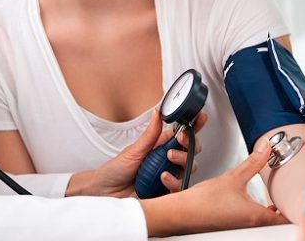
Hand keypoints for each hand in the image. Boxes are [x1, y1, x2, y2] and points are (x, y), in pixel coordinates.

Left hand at [87, 109, 207, 197]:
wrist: (105, 192)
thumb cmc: (116, 170)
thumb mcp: (133, 150)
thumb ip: (150, 134)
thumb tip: (158, 112)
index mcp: (160, 148)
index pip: (181, 135)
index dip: (193, 126)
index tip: (199, 117)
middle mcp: (167, 162)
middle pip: (191, 151)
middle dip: (190, 144)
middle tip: (180, 140)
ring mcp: (168, 177)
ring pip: (189, 168)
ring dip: (183, 160)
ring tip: (168, 157)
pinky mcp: (166, 192)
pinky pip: (179, 187)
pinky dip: (173, 181)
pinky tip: (163, 177)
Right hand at [141, 138, 288, 236]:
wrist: (182, 214)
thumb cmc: (203, 202)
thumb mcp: (233, 177)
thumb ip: (253, 162)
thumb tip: (266, 148)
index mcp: (257, 217)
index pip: (288, 218)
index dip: (299, 209)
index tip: (304, 198)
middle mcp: (252, 226)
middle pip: (279, 222)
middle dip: (287, 210)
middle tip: (293, 197)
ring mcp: (243, 228)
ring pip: (267, 223)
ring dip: (273, 213)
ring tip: (276, 201)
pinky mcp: (234, 227)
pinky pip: (253, 223)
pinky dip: (259, 215)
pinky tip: (253, 205)